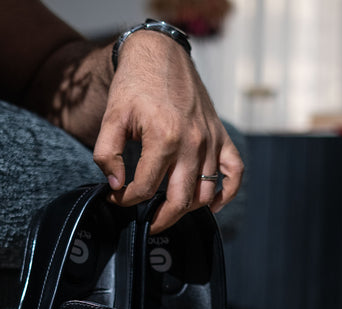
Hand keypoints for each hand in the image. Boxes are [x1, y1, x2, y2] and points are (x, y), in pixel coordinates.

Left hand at [93, 30, 243, 233]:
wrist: (161, 53)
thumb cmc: (134, 85)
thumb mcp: (111, 117)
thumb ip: (107, 155)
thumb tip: (115, 186)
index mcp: (164, 138)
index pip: (145, 189)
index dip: (126, 200)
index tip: (116, 199)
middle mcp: (192, 143)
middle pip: (180, 201)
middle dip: (160, 220)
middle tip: (146, 223)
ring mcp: (210, 140)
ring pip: (206, 193)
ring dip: (188, 210)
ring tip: (169, 211)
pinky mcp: (220, 135)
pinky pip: (234, 171)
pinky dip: (227, 192)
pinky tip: (212, 204)